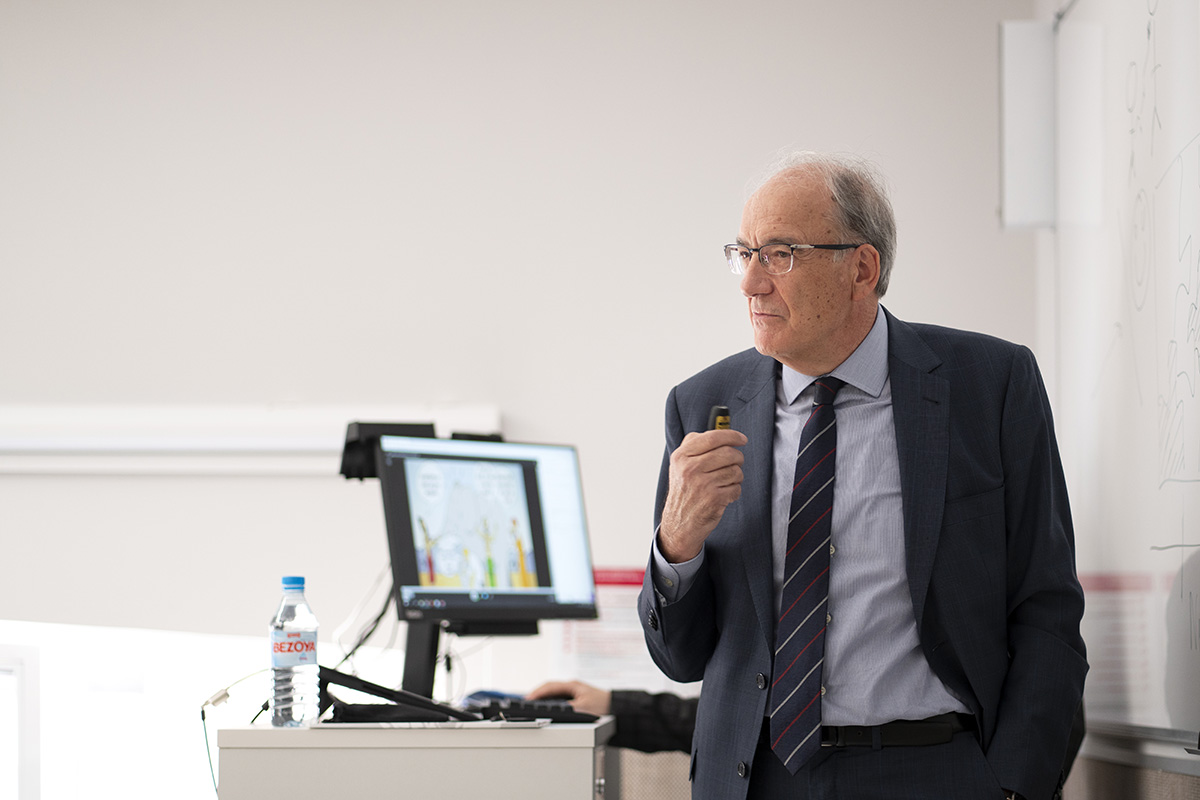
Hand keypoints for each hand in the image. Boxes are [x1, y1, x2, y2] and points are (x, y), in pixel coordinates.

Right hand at [526, 680, 611, 715]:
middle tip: (526, 702)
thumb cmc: (603, 705)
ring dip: (543, 697)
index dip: (537, 692)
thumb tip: (555, 710)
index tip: (528, 699)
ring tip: (532, 704)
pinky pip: (558, 697)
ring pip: (553, 692)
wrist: (616, 707)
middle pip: (549, 688)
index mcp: (572, 685)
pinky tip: (545, 706)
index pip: (550, 686)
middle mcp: (571, 686)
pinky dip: (549, 700)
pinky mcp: (575, 697)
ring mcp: (573, 691)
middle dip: (537, 694)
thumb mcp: (584, 708)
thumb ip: (568, 708)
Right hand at [658, 429, 746, 561]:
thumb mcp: (680, 466)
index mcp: (681, 456)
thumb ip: (696, 446)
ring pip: (735, 470)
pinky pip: (736, 487)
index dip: (732, 435)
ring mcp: (702, 484)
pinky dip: (734, 491)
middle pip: (728, 453)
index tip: (741, 439)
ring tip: (725, 482)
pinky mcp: (714, 499)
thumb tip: (719, 430)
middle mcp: (690, 469)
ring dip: (735, 477)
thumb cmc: (684, 492)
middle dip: (737, 458)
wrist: (679, 523)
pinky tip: (723, 494)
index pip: (712, 437)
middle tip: (734, 463)